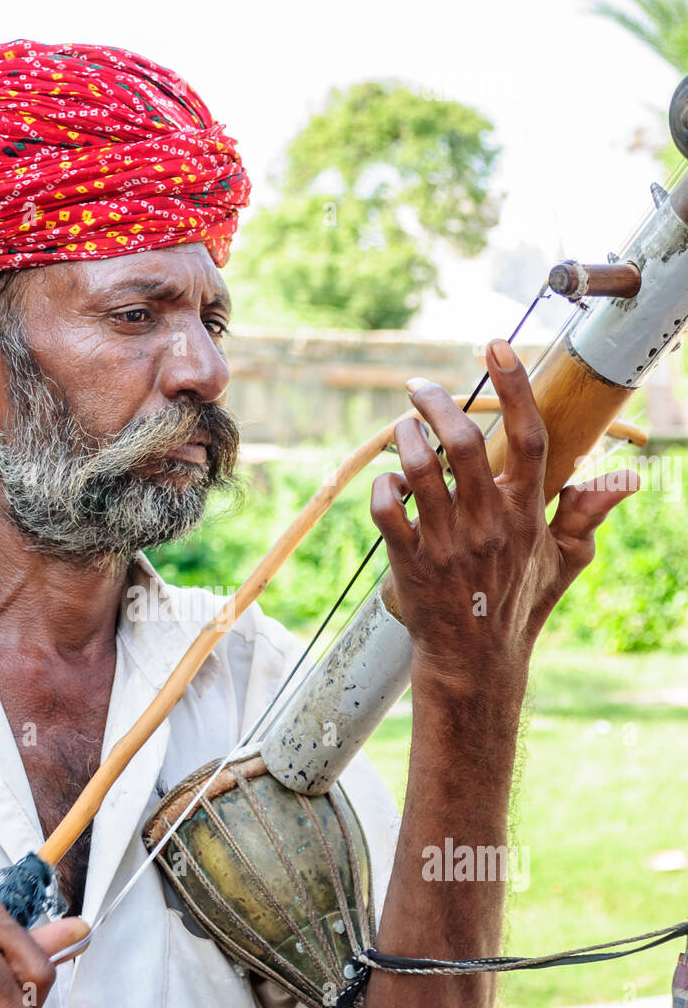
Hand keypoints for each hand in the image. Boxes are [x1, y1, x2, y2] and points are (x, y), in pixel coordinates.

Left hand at [369, 338, 637, 697]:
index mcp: (526, 512)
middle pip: (462, 441)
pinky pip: (386, 509)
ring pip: (419, 469)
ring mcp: (446, 542)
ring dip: (404, 438)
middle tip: (416, 386)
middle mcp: (487, 522)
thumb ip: (586, 515)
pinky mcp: (409, 562)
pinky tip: (388, 482)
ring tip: (400, 428)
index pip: (527, 435)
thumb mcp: (563, 561)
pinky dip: (381, 487)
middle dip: (434, 402)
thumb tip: (626, 480)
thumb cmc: (519, 605)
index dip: (514, 385)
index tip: (496, 345)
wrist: (476, 662)